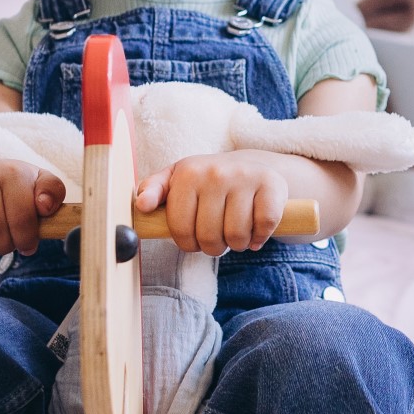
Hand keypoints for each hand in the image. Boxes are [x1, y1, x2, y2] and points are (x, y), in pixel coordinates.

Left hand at [143, 153, 291, 254]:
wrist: (252, 167)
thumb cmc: (207, 183)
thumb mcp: (176, 181)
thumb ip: (153, 190)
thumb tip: (141, 205)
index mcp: (187, 173)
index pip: (180, 229)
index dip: (187, 243)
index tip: (194, 237)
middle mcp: (215, 172)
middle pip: (209, 237)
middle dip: (213, 246)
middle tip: (218, 235)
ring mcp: (245, 177)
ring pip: (237, 236)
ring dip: (238, 244)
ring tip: (236, 232)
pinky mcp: (272, 186)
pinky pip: (263, 228)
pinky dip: (260, 237)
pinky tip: (256, 230)